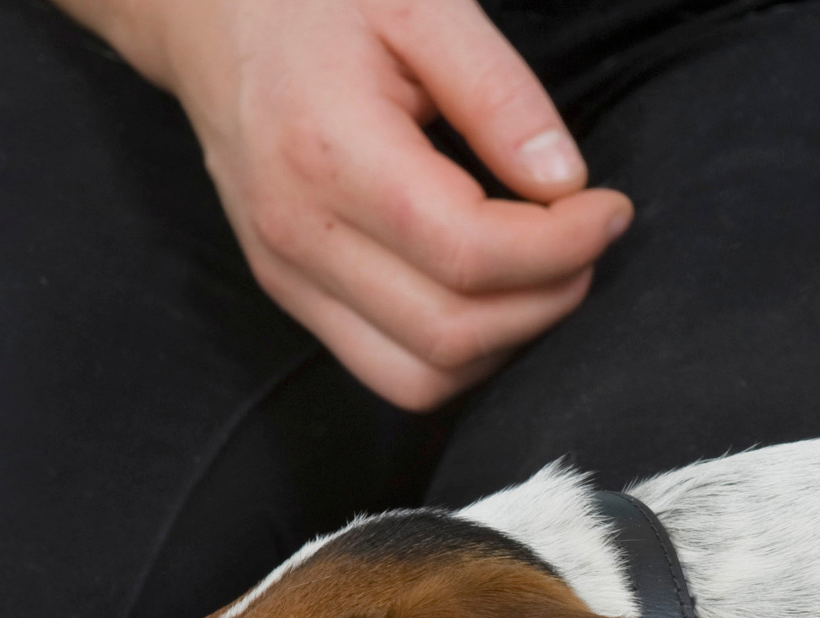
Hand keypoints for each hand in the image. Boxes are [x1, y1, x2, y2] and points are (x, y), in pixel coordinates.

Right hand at [62, 0, 632, 410]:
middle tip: (588, 238)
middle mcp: (299, 233)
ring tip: (547, 268)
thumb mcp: (422, 7)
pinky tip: (494, 290)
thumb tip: (565, 183)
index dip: (562, 247)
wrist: (211, 21)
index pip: (468, 252)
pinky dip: (461, 352)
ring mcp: (287, 276)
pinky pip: (391, 371)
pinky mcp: (291, 295)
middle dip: (547, 299)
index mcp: (330, 153)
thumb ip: (499, 93)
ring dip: (508, 341)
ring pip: (421, 378)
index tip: (608, 207)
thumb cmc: (317, 3)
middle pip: (451, 333)